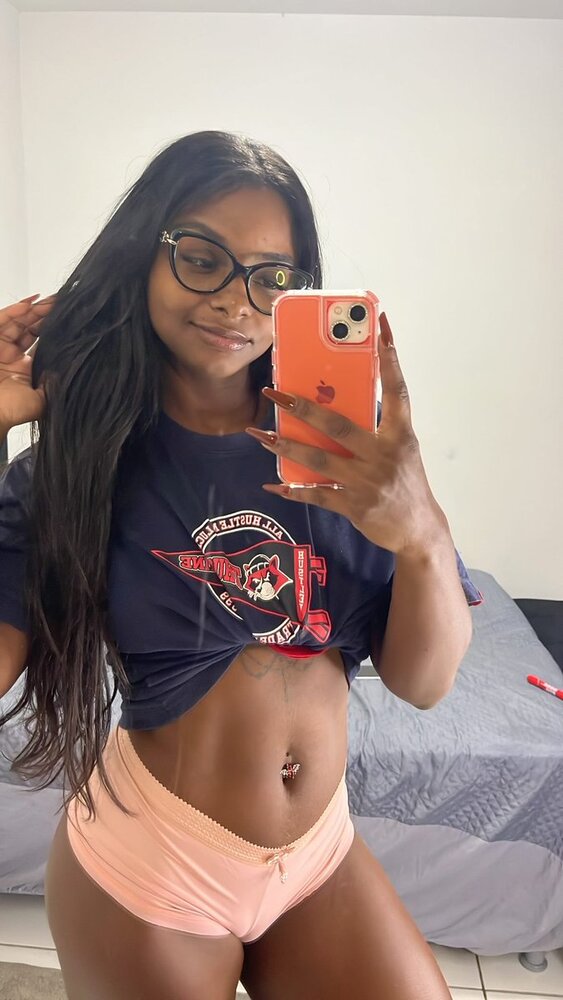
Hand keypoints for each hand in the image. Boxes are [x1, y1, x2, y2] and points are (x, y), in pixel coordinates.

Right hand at [0, 292, 55, 430]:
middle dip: (45, 315)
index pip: (40, 342)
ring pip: (18, 321)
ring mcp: (0, 347)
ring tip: (50, 300)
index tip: (68, 319)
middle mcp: (12, 355)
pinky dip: (15, 310)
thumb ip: (54, 382)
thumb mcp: (41, 399)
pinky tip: (30, 303)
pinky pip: (2, 321)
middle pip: (29, 328)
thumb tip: (70, 366)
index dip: (52, 330)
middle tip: (62, 304)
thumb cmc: (12, 411)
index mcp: (24, 368)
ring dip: (34, 310)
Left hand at [245, 313, 448, 557]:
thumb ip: (376, 429)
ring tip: (260, 433)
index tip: (380, 327)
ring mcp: (367, 482)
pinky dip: (292, 491)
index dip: (390, 358)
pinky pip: (316, 496)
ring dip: (286, 446)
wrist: (418, 530)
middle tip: (274, 391)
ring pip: (319, 460)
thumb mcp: (402, 450)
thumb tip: (337, 402)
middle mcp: (384, 456)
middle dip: (303, 408)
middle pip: (339, 426)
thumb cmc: (406, 483)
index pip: (396, 391)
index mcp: (400, 436)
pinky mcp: (354, 506)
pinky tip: (272, 485)